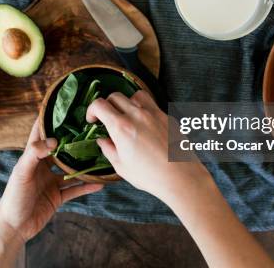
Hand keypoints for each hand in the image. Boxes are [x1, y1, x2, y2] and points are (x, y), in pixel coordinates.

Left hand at [0, 121, 103, 240]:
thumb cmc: (13, 197)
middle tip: (90, 129)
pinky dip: (87, 186)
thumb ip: (35, 154)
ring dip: (84, 164)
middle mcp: (43, 167)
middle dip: (74, 141)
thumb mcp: (22, 173)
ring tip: (100, 155)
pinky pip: (75, 189)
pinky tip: (100, 182)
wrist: (14, 227)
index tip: (64, 108)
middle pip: (61, 150)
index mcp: (32, 157)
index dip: (50, 120)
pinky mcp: (58, 197)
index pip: (40, 133)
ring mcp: (51, 181)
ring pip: (72, 170)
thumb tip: (53, 140)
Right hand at [87, 91, 209, 202]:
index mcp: (122, 127)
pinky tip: (145, 126)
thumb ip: (108, 149)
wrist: (181, 177)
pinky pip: (152, 105)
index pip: (100, 104)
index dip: (92, 110)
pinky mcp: (167, 117)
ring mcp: (154, 113)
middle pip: (115, 96)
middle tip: (107, 119)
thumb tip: (102, 140)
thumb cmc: (150, 176)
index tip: (92, 120)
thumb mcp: (121, 166)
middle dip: (107, 105)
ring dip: (127, 102)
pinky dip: (144, 110)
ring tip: (127, 117)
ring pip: (135, 95)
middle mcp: (137, 115)